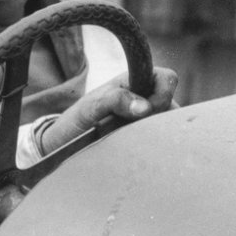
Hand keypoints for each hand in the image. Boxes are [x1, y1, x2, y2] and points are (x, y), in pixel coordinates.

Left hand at [37, 69, 179, 156]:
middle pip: (173, 106)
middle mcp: (144, 101)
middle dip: (161, 120)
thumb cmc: (74, 122)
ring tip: (134, 146)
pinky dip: (156, 151)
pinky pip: (161, 145)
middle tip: (137, 133)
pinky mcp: (144, 142)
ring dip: (158, 138)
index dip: (163, 93)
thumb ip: (115, 100)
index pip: (166, 78)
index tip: (146, 111)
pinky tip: (141, 157)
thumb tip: (145, 108)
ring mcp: (145, 122)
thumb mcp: (89, 107)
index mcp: (134, 83)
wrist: (62, 147)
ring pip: (169, 128)